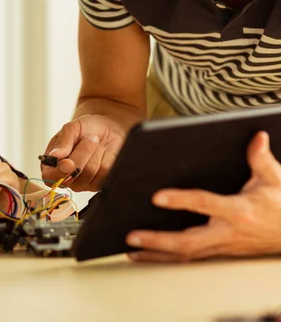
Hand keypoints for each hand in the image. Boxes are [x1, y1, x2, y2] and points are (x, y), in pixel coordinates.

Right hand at [42, 115, 124, 191]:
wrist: (107, 130)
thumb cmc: (86, 129)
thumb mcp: (72, 128)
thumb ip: (63, 141)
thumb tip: (55, 155)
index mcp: (51, 164)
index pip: (49, 177)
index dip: (59, 172)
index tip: (68, 162)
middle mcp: (65, 177)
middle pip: (71, 174)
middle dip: (82, 153)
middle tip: (89, 138)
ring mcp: (82, 183)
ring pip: (90, 171)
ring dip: (96, 152)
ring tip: (96, 144)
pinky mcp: (99, 184)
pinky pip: (104, 173)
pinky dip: (107, 157)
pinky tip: (104, 153)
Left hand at [126, 131, 280, 261]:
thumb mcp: (276, 179)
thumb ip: (261, 159)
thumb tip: (256, 136)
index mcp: (240, 211)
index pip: (205, 204)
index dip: (180, 200)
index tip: (157, 196)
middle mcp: (228, 232)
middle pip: (188, 241)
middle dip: (158, 240)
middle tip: (132, 235)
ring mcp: (222, 246)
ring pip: (186, 255)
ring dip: (157, 254)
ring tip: (130, 250)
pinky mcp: (219, 252)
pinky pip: (189, 258)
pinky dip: (166, 259)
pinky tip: (146, 257)